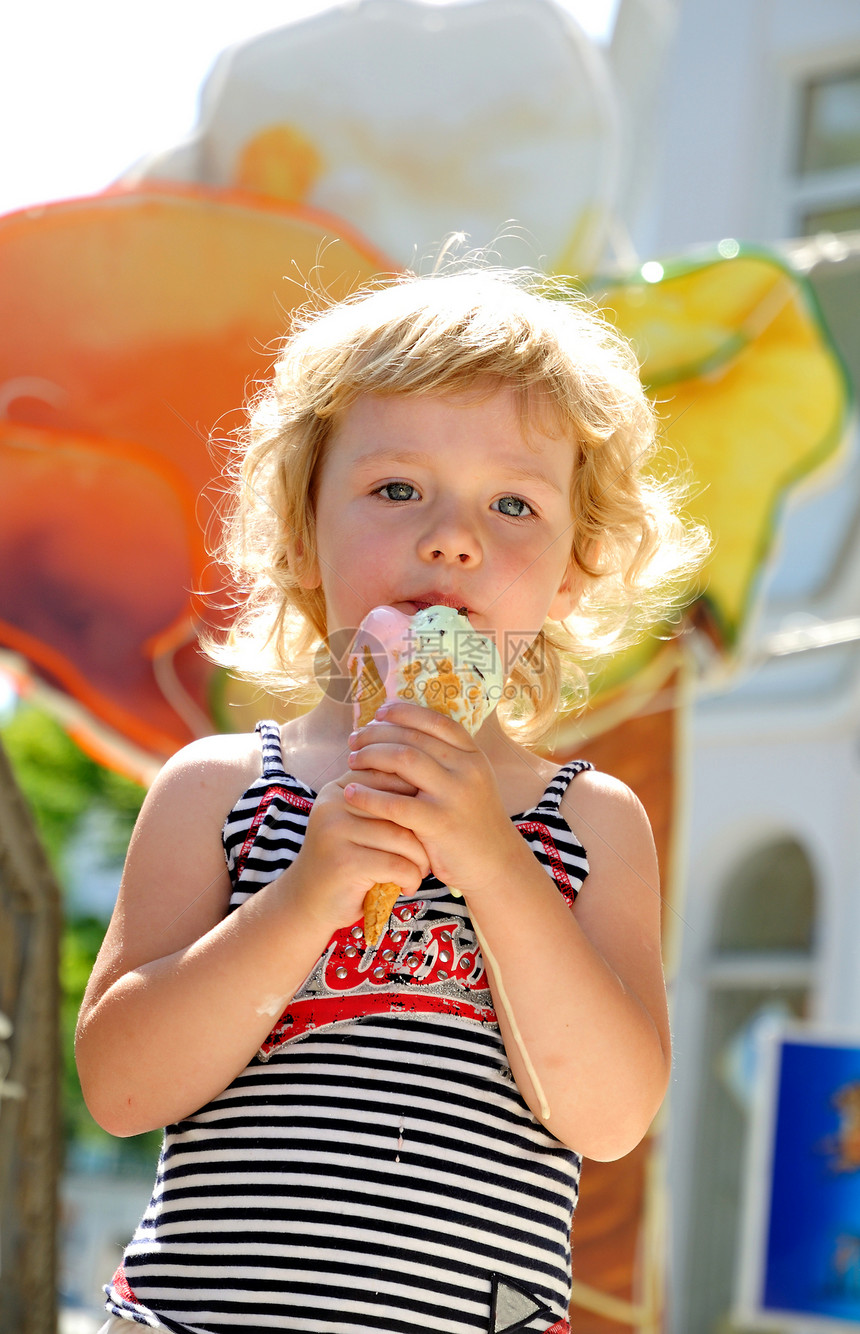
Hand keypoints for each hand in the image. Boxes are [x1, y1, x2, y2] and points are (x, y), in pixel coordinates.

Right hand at [293, 762, 429, 931]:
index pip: (390, 777)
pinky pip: (396, 864)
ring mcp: (335, 831)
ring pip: (401, 837)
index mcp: (339, 788)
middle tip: (431, 852)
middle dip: (423, 832)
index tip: (427, 822)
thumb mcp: (359, 825)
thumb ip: (382, 804)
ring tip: (420, 872)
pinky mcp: (344, 862)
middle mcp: (333, 803)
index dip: (417, 800)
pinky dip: (410, 878)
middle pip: (399, 806)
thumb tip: (430, 785)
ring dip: (420, 860)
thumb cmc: (346, 861)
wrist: (308, 902)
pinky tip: (407, 887)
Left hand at [344, 702, 523, 898]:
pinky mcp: (439, 824)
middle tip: (354, 739)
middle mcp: (467, 769)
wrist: (495, 864)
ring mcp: (454, 795)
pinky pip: (396, 804)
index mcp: (473, 755)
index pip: (435, 721)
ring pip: (404, 760)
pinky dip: (369, 796)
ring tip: (352, 760)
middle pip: (413, 737)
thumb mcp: (470, 782)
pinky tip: (351, 793)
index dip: (404, 712)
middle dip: (377, 734)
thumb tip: (403, 732)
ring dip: (371, 756)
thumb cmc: (472, 821)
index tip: (379, 714)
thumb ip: (446, 760)